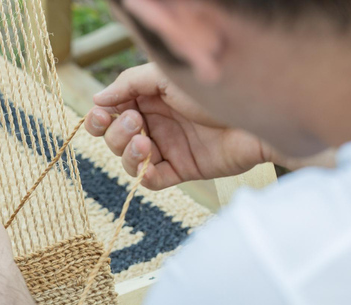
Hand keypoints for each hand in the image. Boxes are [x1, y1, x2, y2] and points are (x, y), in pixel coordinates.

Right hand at [87, 63, 271, 189]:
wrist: (253, 115)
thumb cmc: (214, 90)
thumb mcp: (166, 77)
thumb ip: (129, 84)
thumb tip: (97, 98)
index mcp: (148, 101)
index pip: (111, 114)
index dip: (100, 118)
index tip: (101, 114)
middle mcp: (155, 125)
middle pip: (114, 139)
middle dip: (116, 133)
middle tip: (136, 122)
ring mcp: (166, 149)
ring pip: (127, 161)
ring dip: (127, 152)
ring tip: (145, 141)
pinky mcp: (180, 170)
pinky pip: (150, 180)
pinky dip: (143, 174)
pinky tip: (150, 160)